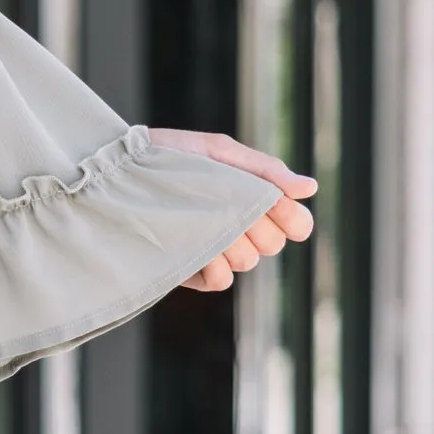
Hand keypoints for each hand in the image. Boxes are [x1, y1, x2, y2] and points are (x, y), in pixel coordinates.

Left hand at [150, 130, 316, 292]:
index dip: (292, 219)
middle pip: (274, 245)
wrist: (122, 171)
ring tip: (203, 219)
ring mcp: (218, 253)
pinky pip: (222, 281)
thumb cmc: (172, 156)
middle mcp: (241, 231)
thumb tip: (310, 188)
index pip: (296, 224)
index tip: (276, 205)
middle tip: (228, 204)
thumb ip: (264, 169)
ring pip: (249, 261)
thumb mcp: (218, 152)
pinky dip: (214, 266)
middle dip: (256, 225)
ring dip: (231, 242)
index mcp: (254, 202)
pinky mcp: (194, 272)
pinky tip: (194, 246)